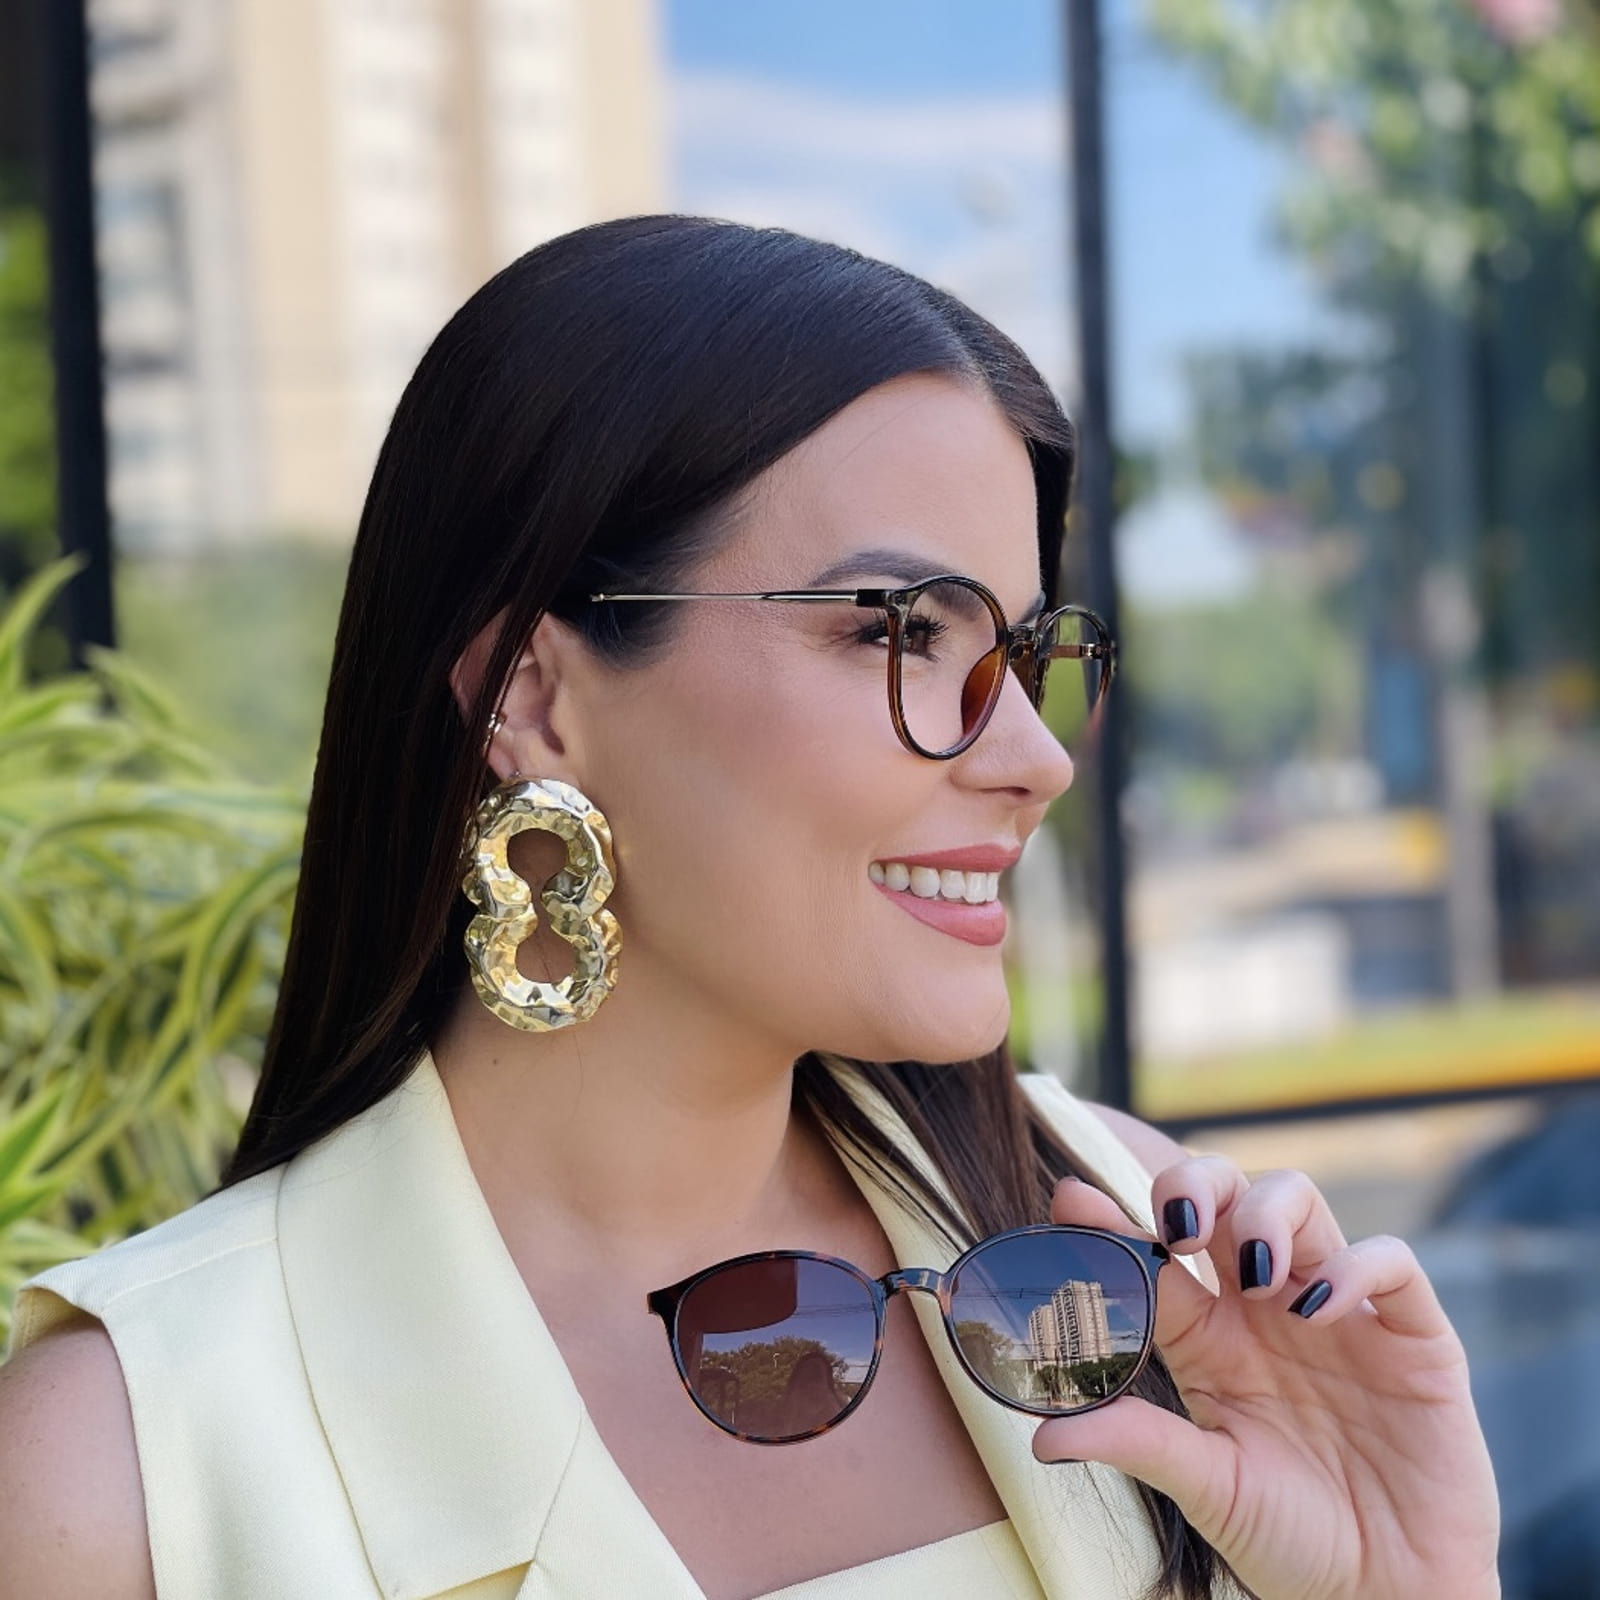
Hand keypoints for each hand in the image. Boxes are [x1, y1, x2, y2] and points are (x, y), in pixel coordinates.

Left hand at [1034, 1161, 1500, 1599]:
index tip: (1072, 1199)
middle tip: (1179, 1225)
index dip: (1113, 1217)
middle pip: (1225, 1198)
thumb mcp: (1207, 1488)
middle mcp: (1266, 1307)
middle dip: (1197, 1184)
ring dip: (1267, 1213)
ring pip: (1299, 1202)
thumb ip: (1138, 1443)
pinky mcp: (1412, 1336)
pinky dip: (1353, 1266)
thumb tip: (1044, 1436)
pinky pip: (1391, 1263)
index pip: (1153, 1253)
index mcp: (1208, 1337)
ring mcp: (1338, 1312)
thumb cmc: (1291, 1541)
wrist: (1389, 1598)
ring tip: (1253, 1271)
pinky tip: (1319, 1307)